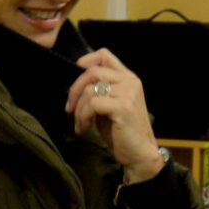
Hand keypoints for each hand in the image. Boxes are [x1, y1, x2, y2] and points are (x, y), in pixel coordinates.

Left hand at [68, 49, 164, 182]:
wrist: (139, 154)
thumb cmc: (123, 132)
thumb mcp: (110, 105)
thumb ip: (100, 91)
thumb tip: (77, 85)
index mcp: (128, 78)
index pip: (105, 55)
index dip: (87, 60)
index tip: (76, 74)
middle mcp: (130, 81)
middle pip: (93, 71)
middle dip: (75, 90)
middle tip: (69, 108)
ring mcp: (128, 93)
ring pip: (90, 90)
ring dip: (78, 109)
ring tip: (80, 124)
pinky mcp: (123, 107)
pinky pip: (92, 104)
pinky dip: (83, 117)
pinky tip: (84, 128)